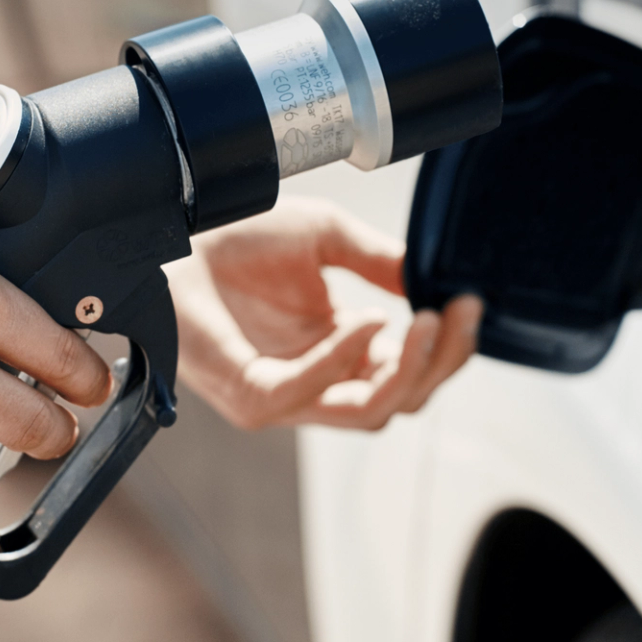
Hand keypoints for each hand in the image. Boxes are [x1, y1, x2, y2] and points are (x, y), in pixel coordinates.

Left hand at [167, 196, 481, 430]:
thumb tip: (431, 282)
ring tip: (424, 318)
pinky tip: (367, 322)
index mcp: (334, 350)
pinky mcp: (249, 395)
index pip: (406, 372)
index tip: (468, 302)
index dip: (445, 345)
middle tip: (460, 312)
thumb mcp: (327, 237)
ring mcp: (282, 395)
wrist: (173, 230)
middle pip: (400, 400)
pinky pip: (308, 393)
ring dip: (407, 369)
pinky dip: (343, 361)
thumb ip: (380, 261)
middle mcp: (313, 381)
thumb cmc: (237, 235)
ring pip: (367, 410)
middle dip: (440, 361)